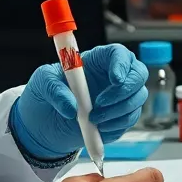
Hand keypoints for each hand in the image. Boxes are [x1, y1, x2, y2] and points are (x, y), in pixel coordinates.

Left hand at [13, 44, 148, 157]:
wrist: (48, 122)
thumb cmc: (48, 93)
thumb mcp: (43, 83)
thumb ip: (54, 90)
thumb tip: (71, 107)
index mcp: (98, 60)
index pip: (120, 54)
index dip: (122, 64)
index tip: (115, 79)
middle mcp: (114, 75)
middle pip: (138, 74)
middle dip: (125, 91)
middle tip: (102, 103)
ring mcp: (120, 96)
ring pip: (137, 99)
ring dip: (118, 112)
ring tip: (93, 118)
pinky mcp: (121, 116)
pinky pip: (130, 120)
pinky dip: (116, 125)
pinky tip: (98, 127)